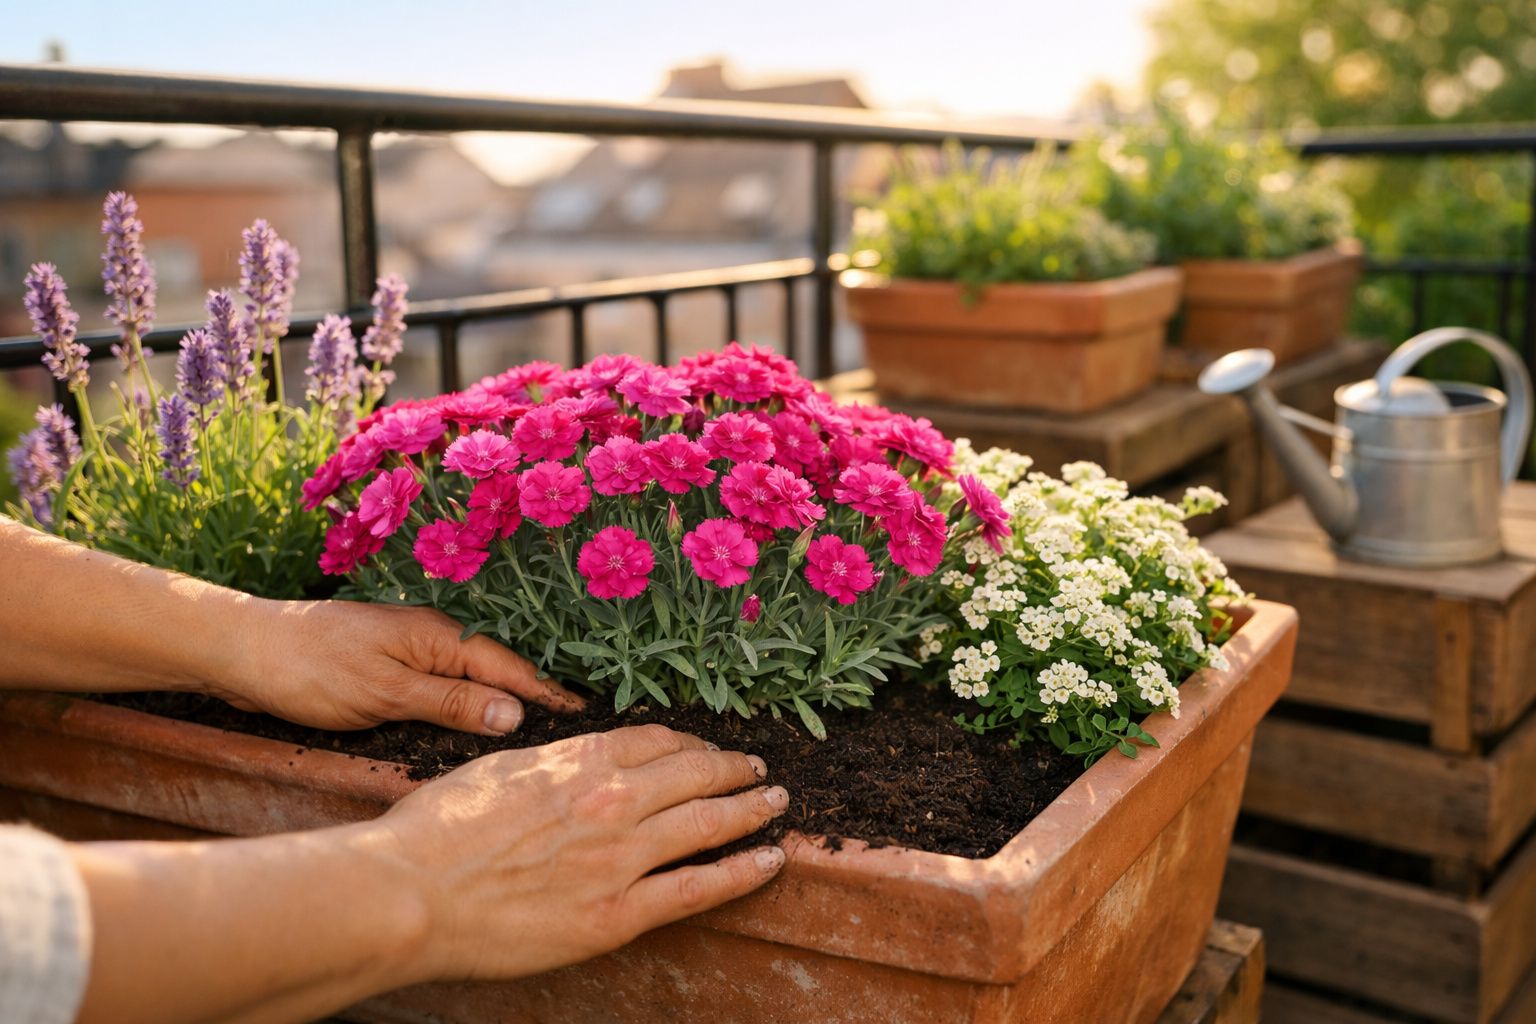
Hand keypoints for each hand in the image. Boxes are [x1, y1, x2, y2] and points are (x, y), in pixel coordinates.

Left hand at [216, 599, 582, 733]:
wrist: (242, 652)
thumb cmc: (309, 668)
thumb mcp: (384, 692)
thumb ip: (450, 702)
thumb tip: (515, 714)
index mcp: (441, 637)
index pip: (514, 671)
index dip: (554, 697)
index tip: (594, 720)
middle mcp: (435, 640)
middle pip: (502, 674)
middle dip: (541, 700)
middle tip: (582, 736)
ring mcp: (414, 654)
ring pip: (476, 682)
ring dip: (509, 704)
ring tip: (546, 736)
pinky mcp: (393, 670)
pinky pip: (449, 689)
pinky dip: (473, 707)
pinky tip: (483, 727)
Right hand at [374, 723, 788, 980]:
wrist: (410, 893)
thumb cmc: (435, 830)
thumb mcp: (498, 769)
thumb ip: (550, 764)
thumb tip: (574, 762)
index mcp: (579, 758)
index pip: (659, 740)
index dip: (693, 743)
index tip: (707, 749)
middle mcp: (612, 798)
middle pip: (697, 773)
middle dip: (734, 769)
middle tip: (759, 770)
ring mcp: (621, 857)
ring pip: (709, 822)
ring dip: (752, 809)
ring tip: (776, 803)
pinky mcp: (618, 914)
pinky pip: (699, 888)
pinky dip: (742, 872)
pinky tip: (769, 861)